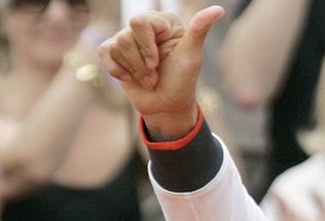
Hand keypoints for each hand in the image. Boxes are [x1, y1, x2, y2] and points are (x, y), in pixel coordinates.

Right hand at [101, 5, 224, 138]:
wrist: (167, 107)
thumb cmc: (182, 82)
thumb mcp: (192, 57)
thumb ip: (200, 30)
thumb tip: (219, 9)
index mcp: (164, 23)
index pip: (139, 22)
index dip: (146, 47)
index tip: (158, 62)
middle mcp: (145, 27)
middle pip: (125, 36)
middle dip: (141, 63)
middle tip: (155, 74)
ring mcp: (128, 39)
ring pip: (116, 47)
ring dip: (135, 71)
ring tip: (149, 79)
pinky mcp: (114, 52)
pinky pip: (105, 53)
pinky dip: (119, 72)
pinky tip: (132, 78)